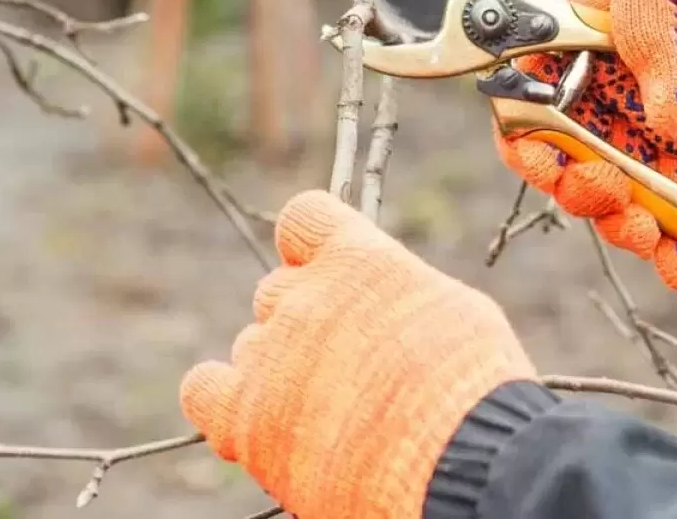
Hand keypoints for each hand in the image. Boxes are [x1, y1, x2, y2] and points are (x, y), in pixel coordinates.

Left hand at [179, 190, 535, 518]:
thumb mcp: (453, 309)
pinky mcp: (245, 418)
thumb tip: (385, 300)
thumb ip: (399, 291)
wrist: (455, 458)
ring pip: (252, 345)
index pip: (305, 218)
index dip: (313, 244)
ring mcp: (268, 356)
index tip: (328, 269)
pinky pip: (204, 391)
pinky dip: (224, 399)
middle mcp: (302, 296)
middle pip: (277, 290)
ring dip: (279, 367)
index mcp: (356, 259)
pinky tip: (256, 418)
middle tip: (347, 362)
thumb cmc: (472, 384)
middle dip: (305, 318)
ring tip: (327, 409)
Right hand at [495, 0, 676, 290]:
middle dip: (577, 189)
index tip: (546, 161)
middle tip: (609, 188)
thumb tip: (657, 121)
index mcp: (574, 49)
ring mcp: (646, 128)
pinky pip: (674, 205)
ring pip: (615, 194)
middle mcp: (601, 95)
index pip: (525, 103)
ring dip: (619, 223)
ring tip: (644, 231)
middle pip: (565, 162)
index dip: (524, 140)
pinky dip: (673, 243)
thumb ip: (641, 35)